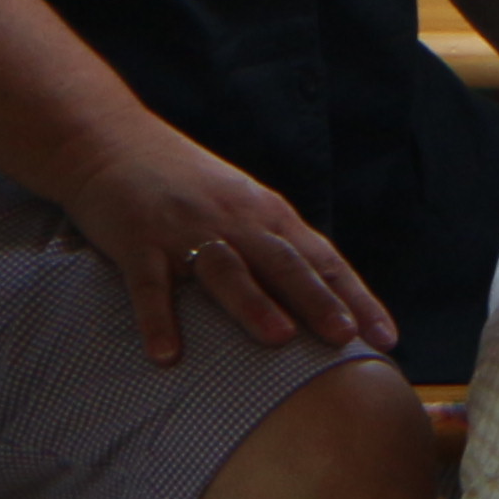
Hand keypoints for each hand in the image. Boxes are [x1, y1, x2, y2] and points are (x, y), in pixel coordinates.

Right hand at [46, 136, 392, 367]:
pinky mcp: (137, 240)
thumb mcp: (243, 207)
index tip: (386, 336)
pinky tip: (167, 355)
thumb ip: (277, 246)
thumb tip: (323, 297)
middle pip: (285, 264)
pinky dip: (159, 320)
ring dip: (254, 304)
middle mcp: (236, 221)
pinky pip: (150, 285)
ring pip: (227, 270)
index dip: (356, 298)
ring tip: (280, 339)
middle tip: (346, 338)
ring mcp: (186, 230)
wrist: (111, 142)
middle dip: (318, 301)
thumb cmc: (187, 186)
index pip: (323, 260)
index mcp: (268, 215)